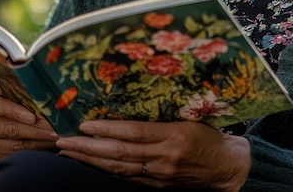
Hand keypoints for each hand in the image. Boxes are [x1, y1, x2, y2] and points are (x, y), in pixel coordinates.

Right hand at [0, 92, 58, 170]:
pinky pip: (12, 156)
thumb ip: (14, 91)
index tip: (34, 116)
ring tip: (54, 139)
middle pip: (8, 129)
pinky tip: (45, 146)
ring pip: (12, 146)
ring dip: (36, 143)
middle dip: (35, 130)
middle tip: (54, 129)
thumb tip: (39, 90)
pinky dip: (30, 152)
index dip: (15, 111)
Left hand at [56, 120, 250, 190]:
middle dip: (87, 148)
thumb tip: (128, 109)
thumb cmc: (209, 137)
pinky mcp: (158, 186)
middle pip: (119, 154)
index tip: (84, 125)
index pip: (133, 133)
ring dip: (90, 161)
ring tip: (69, 153)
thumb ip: (160, 118)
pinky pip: (127, 178)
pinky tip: (91, 165)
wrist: (227, 168)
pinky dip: (106, 171)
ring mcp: (159, 175)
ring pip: (118, 169)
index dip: (107, 130)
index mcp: (173, 135)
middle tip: (64, 141)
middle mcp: (164, 157)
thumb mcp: (188, 119)